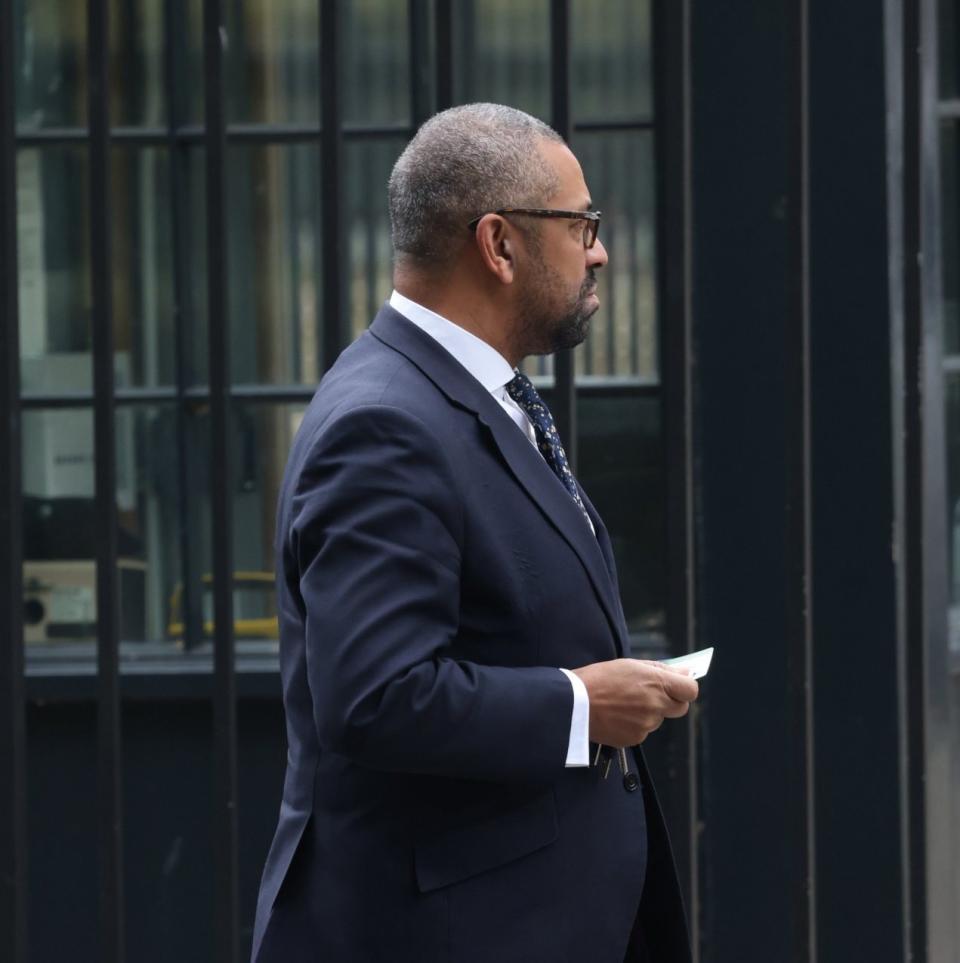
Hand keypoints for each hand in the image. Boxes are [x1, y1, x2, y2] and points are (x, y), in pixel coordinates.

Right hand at [571, 659, 698, 747]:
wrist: (574, 703)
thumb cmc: (598, 679)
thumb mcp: (629, 665)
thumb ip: (660, 669)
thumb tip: (684, 672)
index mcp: (656, 682)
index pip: (691, 690)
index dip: (685, 687)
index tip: (677, 685)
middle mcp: (655, 705)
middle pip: (680, 708)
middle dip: (670, 701)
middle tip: (650, 693)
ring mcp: (646, 724)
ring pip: (658, 719)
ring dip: (649, 712)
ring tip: (624, 703)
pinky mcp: (635, 738)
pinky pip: (643, 730)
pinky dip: (635, 724)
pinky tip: (618, 715)